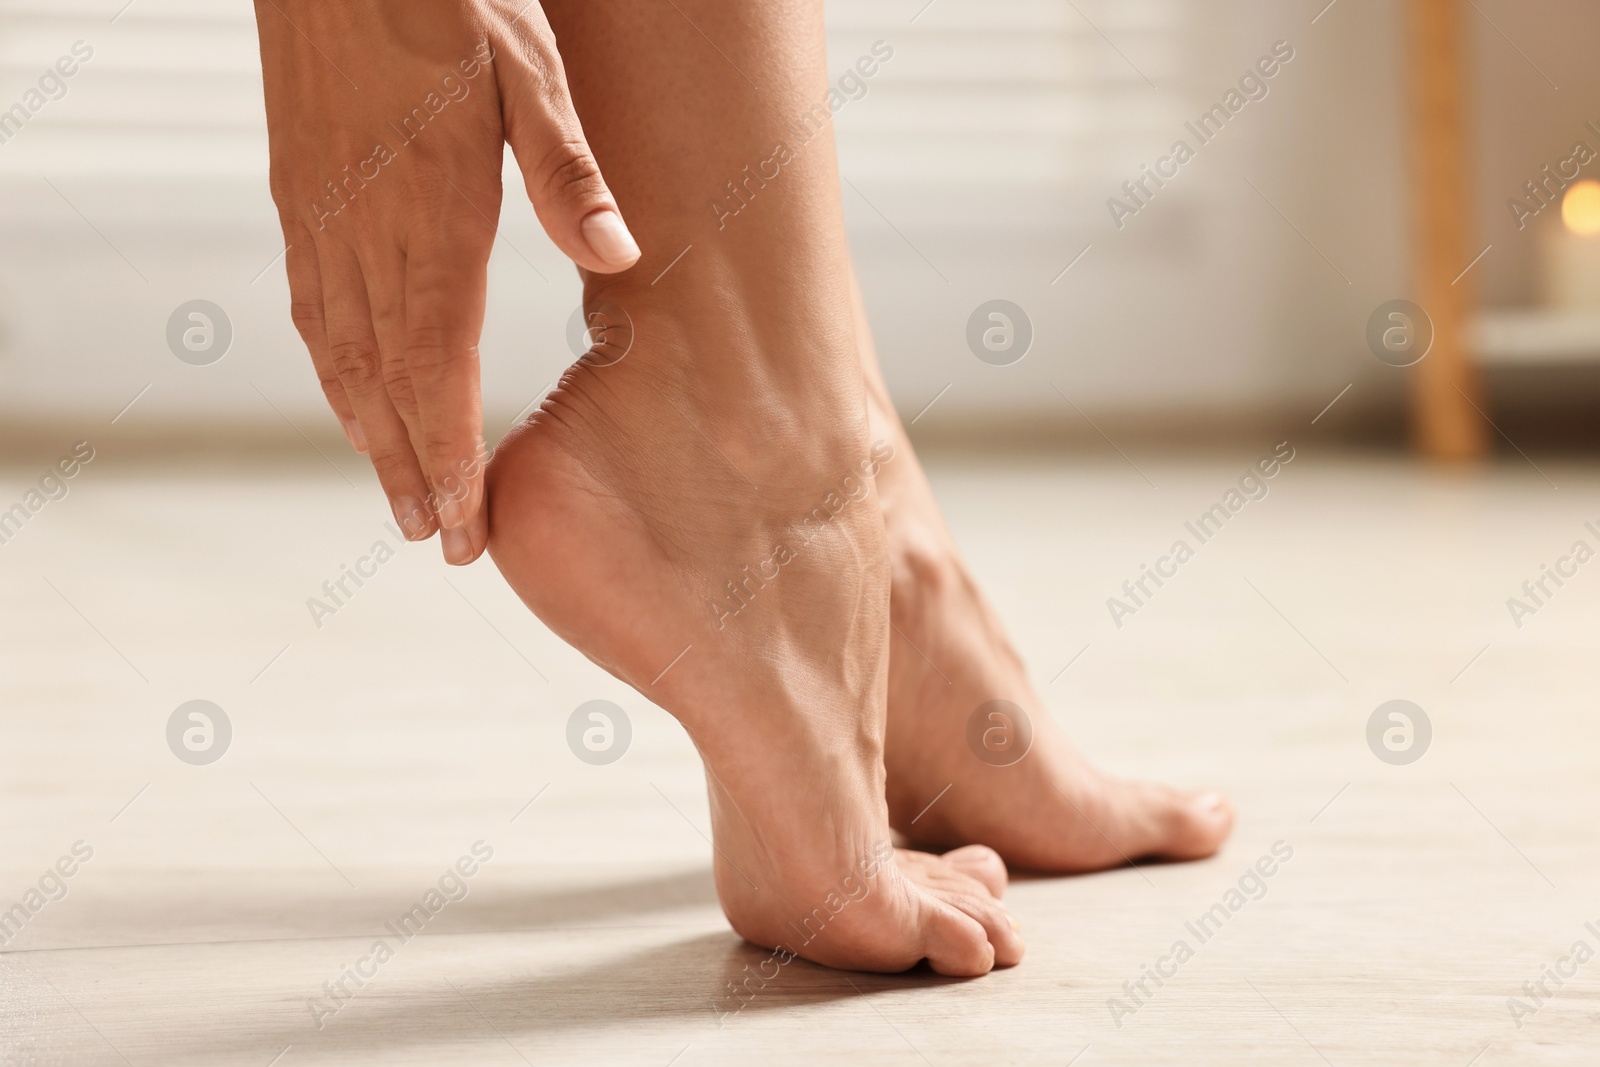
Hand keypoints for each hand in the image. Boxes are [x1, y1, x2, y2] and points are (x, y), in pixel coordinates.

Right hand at [254, 0, 639, 562]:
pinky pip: (309, 307)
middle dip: (411, 471)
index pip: (436, 367)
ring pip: (339, 354)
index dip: (448, 457)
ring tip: (397, 497)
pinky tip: (348, 397)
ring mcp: (321, 218)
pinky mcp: (298, 196)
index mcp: (432, 214)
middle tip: (437, 542)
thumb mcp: (529, 71)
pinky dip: (331, 371)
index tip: (465, 527)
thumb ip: (570, 171)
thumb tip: (619, 254)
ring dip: (368, 434)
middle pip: (384, 382)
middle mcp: (365, 232)